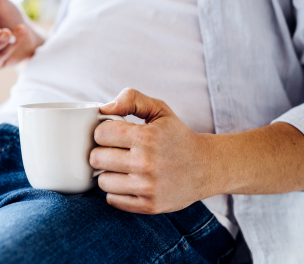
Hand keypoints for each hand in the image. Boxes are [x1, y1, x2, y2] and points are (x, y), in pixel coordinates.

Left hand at [90, 88, 214, 213]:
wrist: (207, 167)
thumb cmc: (176, 136)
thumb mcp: (159, 109)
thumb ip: (131, 99)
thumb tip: (103, 108)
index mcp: (147, 137)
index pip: (100, 133)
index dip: (103, 132)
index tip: (113, 134)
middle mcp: (146, 163)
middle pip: (96, 158)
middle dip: (102, 152)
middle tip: (115, 151)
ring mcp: (148, 187)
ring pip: (102, 181)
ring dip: (108, 173)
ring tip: (122, 167)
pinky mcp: (149, 205)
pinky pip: (112, 199)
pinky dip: (116, 191)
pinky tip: (129, 182)